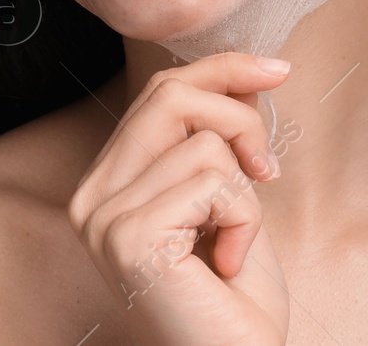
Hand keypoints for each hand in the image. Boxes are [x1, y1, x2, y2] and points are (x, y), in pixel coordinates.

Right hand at [67, 52, 291, 344]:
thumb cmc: (234, 297)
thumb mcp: (230, 197)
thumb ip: (222, 139)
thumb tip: (248, 75)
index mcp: (108, 181)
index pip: (159, 92)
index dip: (222, 70)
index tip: (276, 70)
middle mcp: (92, 196)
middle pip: (171, 96)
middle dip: (239, 118)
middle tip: (267, 171)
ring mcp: (103, 218)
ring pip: (203, 143)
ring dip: (245, 194)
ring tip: (233, 244)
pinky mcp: (129, 237)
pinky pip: (214, 184)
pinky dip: (244, 221)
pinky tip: (228, 264)